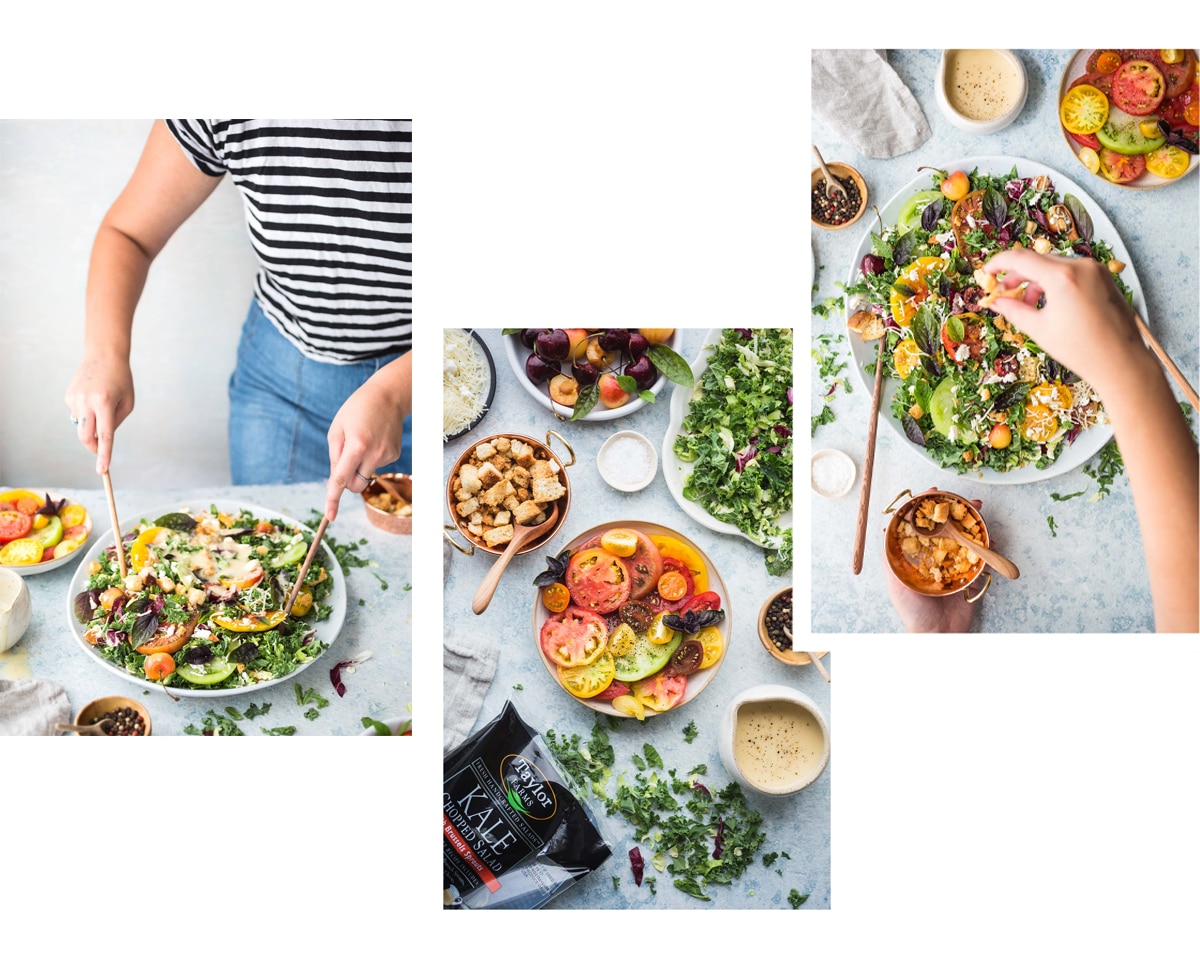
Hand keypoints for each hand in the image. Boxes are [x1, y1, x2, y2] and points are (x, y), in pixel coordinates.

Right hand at [64, 353, 134, 473]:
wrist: (103, 356)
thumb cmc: (121, 381)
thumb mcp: (127, 403)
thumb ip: (115, 423)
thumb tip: (100, 439)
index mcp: (104, 403)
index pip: (104, 435)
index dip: (104, 455)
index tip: (102, 471)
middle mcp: (87, 402)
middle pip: (85, 436)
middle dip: (93, 447)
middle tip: (100, 450)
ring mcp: (74, 399)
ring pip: (82, 425)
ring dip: (92, 423)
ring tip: (101, 404)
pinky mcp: (68, 397)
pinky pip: (78, 414)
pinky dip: (86, 413)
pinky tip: (91, 397)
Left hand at [323, 363, 408, 520]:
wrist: (388, 396)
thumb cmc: (356, 410)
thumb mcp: (336, 429)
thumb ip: (335, 457)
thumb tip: (338, 482)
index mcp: (356, 445)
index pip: (342, 479)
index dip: (333, 499)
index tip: (330, 517)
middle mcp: (374, 453)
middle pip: (356, 485)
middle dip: (347, 483)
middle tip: (344, 463)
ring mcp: (387, 455)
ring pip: (366, 475)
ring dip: (359, 465)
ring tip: (362, 439)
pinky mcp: (395, 455)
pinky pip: (376, 465)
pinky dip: (371, 458)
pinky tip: (374, 439)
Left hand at [884, 489, 981, 632]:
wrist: (937, 635)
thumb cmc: (913, 611)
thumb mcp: (896, 582)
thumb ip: (891, 558)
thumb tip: (885, 528)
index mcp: (916, 557)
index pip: (920, 526)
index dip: (926, 508)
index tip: (933, 493)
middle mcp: (936, 558)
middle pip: (946, 528)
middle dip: (956, 512)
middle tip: (966, 500)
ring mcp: (954, 566)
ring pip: (965, 539)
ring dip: (974, 525)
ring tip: (981, 513)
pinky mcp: (970, 578)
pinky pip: (981, 559)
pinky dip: (987, 548)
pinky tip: (991, 541)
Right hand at [983, 247, 1146, 393]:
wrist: (1122, 362)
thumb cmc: (1081, 350)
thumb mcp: (1040, 330)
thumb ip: (1014, 310)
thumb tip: (995, 301)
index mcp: (1063, 277)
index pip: (1020, 258)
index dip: (998, 263)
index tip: (986, 273)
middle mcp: (1081, 266)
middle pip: (1038, 261)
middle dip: (1017, 276)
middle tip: (1004, 294)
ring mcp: (1096, 270)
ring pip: (1055, 266)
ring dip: (1036, 281)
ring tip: (1029, 304)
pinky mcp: (1104, 278)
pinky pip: (1072, 272)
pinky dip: (1055, 282)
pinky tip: (1050, 304)